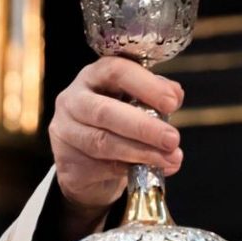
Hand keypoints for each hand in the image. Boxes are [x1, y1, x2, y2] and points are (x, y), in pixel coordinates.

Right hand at [47, 56, 184, 231]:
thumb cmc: (115, 124)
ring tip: (170, 159)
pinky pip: (101, 167)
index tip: (172, 103)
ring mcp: (66, 131)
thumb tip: (175, 94)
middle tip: (172, 139)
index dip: (146, 86)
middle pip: (105, 111)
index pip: (116, 71)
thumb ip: (154, 96)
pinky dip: (131, 169)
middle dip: (143, 127)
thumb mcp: (135, 103)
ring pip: (102, 142)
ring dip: (141, 152)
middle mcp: (74, 99)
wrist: (86, 163)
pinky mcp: (67, 161)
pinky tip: (153, 169)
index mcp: (94, 76)